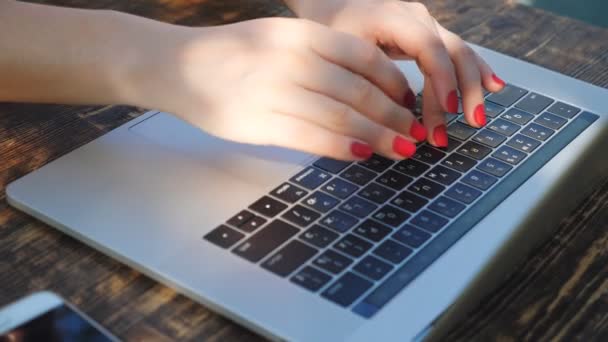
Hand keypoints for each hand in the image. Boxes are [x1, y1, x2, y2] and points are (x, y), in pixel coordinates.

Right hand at [133, 18, 426, 160]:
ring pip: (341, 115)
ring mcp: (275, 90)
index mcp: (302, 34)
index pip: (364, 58)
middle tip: (414, 133)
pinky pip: (312, 136)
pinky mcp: (258, 121)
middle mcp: (292, 58)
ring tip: (401, 149)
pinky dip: (342, 147)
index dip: (395, 83)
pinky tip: (362, 156)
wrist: (176, 65)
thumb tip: (365, 92)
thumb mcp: (278, 41)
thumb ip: (319, 59)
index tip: (409, 101)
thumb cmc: (231, 55)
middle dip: (394, 115)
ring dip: (377, 135)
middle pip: (359, 89)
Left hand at [287, 0, 505, 146]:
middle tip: (466, 124)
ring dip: (471, 87)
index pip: (430, 48)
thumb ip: (370, 81)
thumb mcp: (344, 56)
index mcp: (395, 17)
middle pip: (453, 52)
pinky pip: (455, 54)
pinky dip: (473, 71)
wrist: (330, 7)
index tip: (447, 111)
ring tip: (476, 118)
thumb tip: (398, 118)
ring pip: (459, 53)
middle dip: (464, 91)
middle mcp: (417, 18)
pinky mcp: (427, 36)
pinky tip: (493, 86)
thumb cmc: (332, 29)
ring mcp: (426, 25)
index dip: (442, 81)